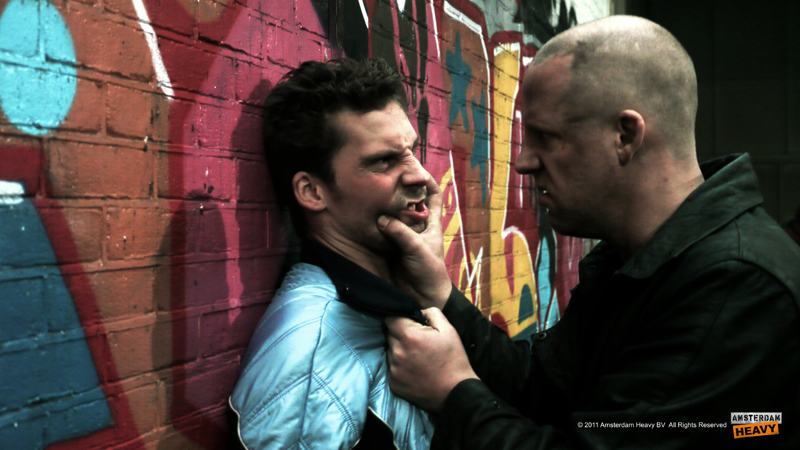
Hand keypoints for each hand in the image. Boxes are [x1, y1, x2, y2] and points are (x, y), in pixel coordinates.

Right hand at [378, 176, 451, 308]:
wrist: (421, 297)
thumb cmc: (428, 271)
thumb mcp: (418, 248)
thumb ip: (401, 233)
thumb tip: (382, 219)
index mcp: (430, 223)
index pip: (433, 196)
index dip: (428, 181)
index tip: (416, 169)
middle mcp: (415, 226)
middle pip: (408, 201)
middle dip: (399, 189)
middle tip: (385, 176)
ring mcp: (401, 235)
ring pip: (392, 214)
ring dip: (384, 205)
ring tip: (371, 191)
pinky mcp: (388, 246)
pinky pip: (380, 231)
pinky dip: (373, 223)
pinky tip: (363, 213)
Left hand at [385, 307, 478, 412]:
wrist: (456, 392)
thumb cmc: (454, 359)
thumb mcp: (448, 329)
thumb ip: (430, 313)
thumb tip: (417, 311)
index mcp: (409, 336)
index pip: (389, 318)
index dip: (399, 318)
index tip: (408, 323)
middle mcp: (397, 352)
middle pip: (389, 334)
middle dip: (400, 333)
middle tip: (417, 341)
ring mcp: (394, 369)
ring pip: (389, 351)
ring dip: (399, 349)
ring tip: (417, 356)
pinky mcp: (393, 383)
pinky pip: (392, 367)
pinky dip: (400, 365)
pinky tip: (414, 369)